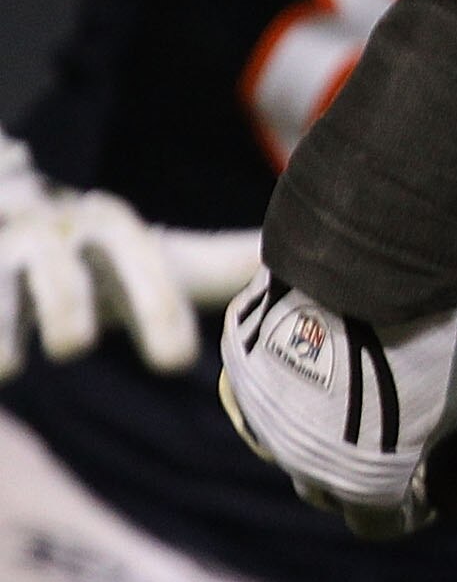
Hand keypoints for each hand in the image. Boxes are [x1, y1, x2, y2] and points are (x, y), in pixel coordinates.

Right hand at [0, 138, 264, 379]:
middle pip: (56, 262)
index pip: (140, 258)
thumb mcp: (160, 253)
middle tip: (76, 348)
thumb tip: (302, 264)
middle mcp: (50, 233)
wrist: (12, 211)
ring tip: (7, 370)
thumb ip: (223, 263)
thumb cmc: (103, 252)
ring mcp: (2, 250)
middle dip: (64, 302)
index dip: (158, 307)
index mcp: (111, 228)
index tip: (176, 365)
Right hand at [217, 273, 456, 540]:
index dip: (410, 513)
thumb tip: (455, 506)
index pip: (378, 525)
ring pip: (298, 442)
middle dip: (371, 474)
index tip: (433, 487)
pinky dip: (302, 392)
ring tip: (380, 387)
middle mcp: (301, 460)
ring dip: (333, 433)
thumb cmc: (447, 331)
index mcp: (361, 481)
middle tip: (412, 434)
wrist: (378, 248)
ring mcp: (264, 412)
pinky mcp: (243, 368)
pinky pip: (271, 397)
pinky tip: (340, 360)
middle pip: (333, 488)